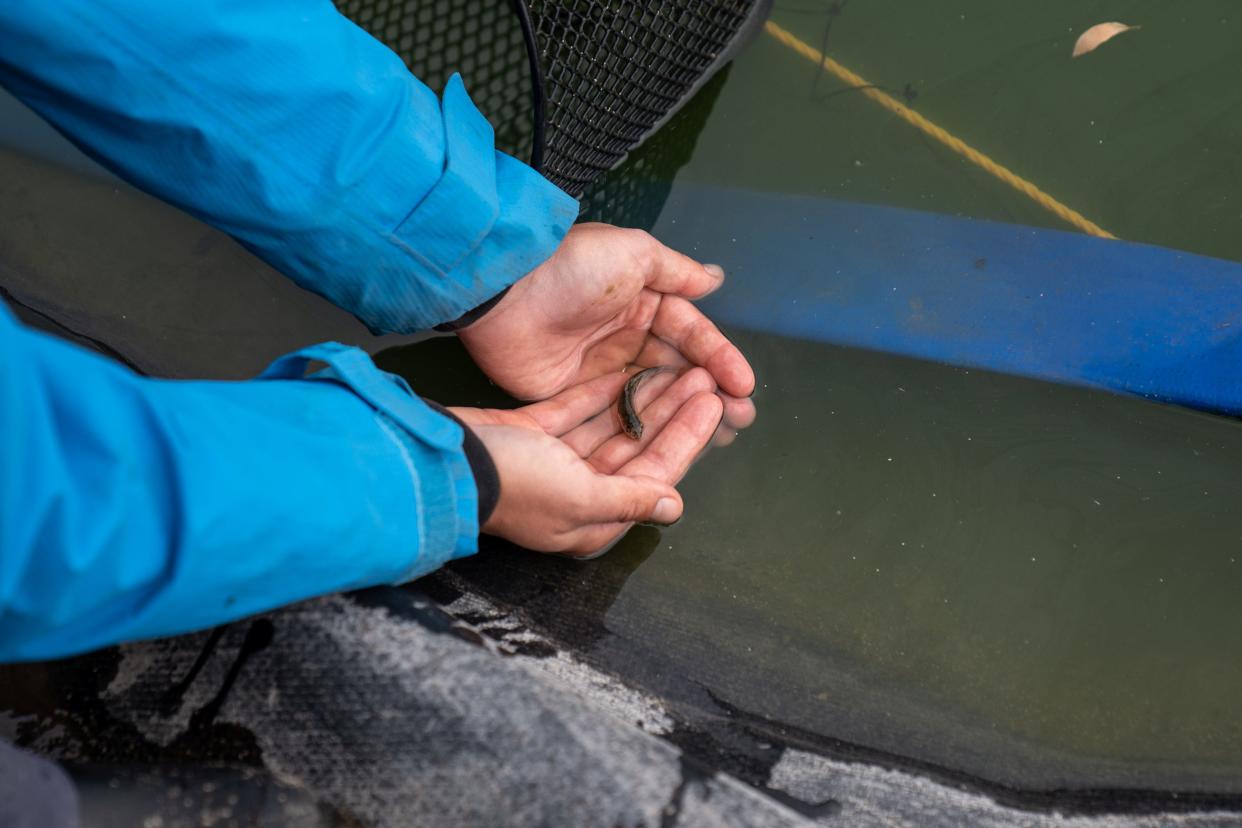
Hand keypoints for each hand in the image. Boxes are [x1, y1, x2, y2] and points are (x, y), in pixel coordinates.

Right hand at [451, 367, 723, 555]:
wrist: (445, 462)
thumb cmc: (516, 485)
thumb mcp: (580, 497)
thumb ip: (630, 498)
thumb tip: (675, 506)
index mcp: (593, 516)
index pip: (655, 473)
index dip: (687, 438)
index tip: (715, 404)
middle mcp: (578, 491)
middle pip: (637, 447)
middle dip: (672, 412)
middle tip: (705, 377)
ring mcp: (553, 462)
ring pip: (610, 426)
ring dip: (642, 397)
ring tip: (677, 365)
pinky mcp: (530, 434)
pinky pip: (575, 410)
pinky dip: (600, 392)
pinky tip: (628, 369)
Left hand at [457, 223, 755, 430]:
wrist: (503, 295)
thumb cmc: (570, 269)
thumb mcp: (632, 253)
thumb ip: (675, 271)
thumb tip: (715, 278)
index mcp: (642, 301)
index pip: (690, 333)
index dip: (719, 358)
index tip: (743, 386)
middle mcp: (625, 337)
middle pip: (678, 370)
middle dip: (711, 393)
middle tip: (740, 419)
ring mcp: (601, 370)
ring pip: (655, 396)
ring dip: (686, 414)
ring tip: (720, 435)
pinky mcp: (575, 397)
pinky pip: (620, 414)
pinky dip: (647, 428)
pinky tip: (672, 444)